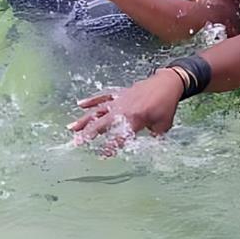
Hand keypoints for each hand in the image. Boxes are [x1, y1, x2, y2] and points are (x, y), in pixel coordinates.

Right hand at [68, 69, 184, 153]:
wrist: (168, 82)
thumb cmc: (167, 105)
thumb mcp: (164, 125)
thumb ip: (154, 137)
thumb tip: (149, 145)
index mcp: (135, 120)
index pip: (120, 137)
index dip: (110, 147)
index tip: (102, 156)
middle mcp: (124, 110)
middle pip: (102, 124)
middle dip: (88, 134)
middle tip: (75, 143)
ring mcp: (120, 100)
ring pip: (98, 111)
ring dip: (84, 119)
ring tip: (71, 128)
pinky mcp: (120, 93)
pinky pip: (104, 97)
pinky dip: (92, 100)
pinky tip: (80, 104)